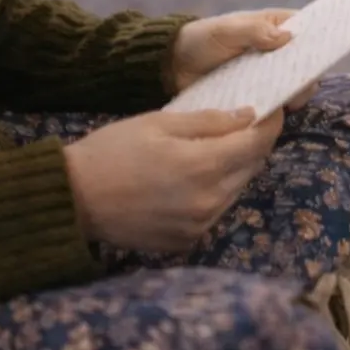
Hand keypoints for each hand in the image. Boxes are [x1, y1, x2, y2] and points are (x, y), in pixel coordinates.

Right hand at [63, 108, 283, 251]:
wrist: (75, 199)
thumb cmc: (115, 150)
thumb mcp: (161, 122)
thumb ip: (209, 121)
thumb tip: (249, 115)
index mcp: (203, 167)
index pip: (256, 144)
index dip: (271, 124)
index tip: (274, 108)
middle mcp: (208, 203)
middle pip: (250, 168)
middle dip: (253, 143)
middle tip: (245, 123)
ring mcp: (199, 227)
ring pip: (236, 190)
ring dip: (235, 168)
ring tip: (217, 147)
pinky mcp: (187, 241)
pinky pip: (216, 210)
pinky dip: (215, 190)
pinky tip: (194, 176)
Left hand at [170, 9, 318, 111]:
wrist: (173, 67)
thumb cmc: (201, 39)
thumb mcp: (225, 31)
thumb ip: (253, 31)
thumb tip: (286, 37)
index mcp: (272, 26)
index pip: (306, 30)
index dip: (320, 37)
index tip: (329, 50)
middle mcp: (276, 52)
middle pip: (305, 62)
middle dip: (308, 73)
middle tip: (302, 84)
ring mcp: (267, 76)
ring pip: (294, 86)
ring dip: (295, 93)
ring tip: (287, 101)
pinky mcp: (257, 98)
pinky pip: (275, 104)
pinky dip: (278, 109)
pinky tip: (275, 113)